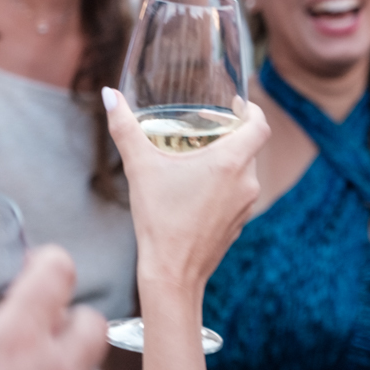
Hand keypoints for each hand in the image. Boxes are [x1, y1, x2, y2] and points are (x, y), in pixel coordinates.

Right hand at [102, 87, 265, 293]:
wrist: (172, 273)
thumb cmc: (159, 220)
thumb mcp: (139, 168)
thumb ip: (124, 128)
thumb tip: (110, 95)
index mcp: (230, 163)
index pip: (259, 125)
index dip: (253, 110)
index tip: (238, 105)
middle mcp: (246, 182)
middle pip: (249, 146)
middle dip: (229, 135)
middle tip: (204, 128)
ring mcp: (246, 206)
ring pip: (243, 171)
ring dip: (225, 161)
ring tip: (196, 159)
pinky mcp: (239, 224)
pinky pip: (237, 195)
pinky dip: (223, 186)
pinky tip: (196, 191)